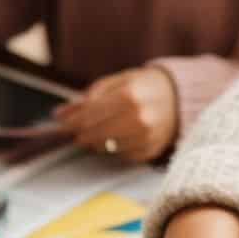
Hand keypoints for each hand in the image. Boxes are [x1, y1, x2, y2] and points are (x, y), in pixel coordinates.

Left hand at [52, 66, 178, 162]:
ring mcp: (146, 137)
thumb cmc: (143, 87)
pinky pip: (121, 155)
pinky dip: (114, 148)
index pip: (90, 115)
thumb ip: (89, 96)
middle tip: (76, 132)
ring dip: (96, 142)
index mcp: (129, 95)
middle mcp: (139, 118)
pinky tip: (117, 138)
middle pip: (95, 134)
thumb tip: (60, 113)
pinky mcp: (150, 151)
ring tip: (97, 133)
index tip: (62, 124)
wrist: (178, 98)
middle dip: (81, 134)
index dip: (72, 121)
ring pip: (106, 148)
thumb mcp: (117, 82)